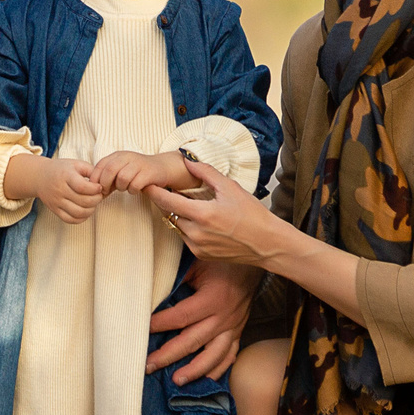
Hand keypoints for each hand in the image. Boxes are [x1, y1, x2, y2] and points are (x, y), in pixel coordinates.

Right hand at [8, 153, 106, 223]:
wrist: (40, 176)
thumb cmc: (61, 169)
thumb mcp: (76, 164)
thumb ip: (91, 170)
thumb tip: (102, 182)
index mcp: (65, 176)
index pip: (83, 187)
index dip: (95, 189)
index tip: (99, 187)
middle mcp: (59, 190)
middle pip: (83, 201)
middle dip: (96, 200)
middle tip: (99, 195)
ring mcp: (56, 202)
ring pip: (78, 213)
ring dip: (91, 210)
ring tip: (93, 204)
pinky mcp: (54, 210)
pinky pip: (70, 220)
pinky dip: (81, 218)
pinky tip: (85, 211)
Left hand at [95, 149, 194, 194]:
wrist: (161, 168)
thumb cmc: (137, 172)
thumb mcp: (121, 170)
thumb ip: (108, 177)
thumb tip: (93, 189)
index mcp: (118, 155)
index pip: (100, 165)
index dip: (96, 178)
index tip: (97, 188)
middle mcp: (127, 157)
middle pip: (109, 170)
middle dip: (106, 184)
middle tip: (108, 191)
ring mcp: (138, 164)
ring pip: (122, 178)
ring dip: (121, 187)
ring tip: (126, 188)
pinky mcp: (148, 173)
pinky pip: (134, 185)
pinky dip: (132, 190)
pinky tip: (135, 189)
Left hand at [143, 158, 291, 266]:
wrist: (267, 243)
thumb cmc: (252, 214)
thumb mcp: (231, 188)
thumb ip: (206, 172)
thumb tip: (187, 159)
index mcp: (203, 214)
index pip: (167, 201)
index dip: (154, 191)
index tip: (146, 183)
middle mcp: (196, 233)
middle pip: (168, 213)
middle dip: (163, 201)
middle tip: (160, 189)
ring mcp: (197, 246)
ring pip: (176, 226)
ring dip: (175, 214)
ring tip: (181, 202)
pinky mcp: (201, 255)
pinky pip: (185, 238)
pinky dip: (186, 227)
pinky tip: (196, 219)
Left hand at [149, 258, 257, 382]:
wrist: (253, 264)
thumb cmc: (223, 261)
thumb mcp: (199, 262)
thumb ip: (178, 278)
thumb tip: (153, 292)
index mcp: (213, 298)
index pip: (181, 316)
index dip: (160, 324)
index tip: (141, 329)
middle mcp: (225, 317)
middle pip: (193, 341)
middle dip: (168, 355)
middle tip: (148, 366)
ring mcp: (234, 327)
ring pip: (214, 355)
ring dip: (194, 371)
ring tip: (176, 381)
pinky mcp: (239, 332)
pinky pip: (229, 356)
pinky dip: (217, 370)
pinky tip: (204, 380)